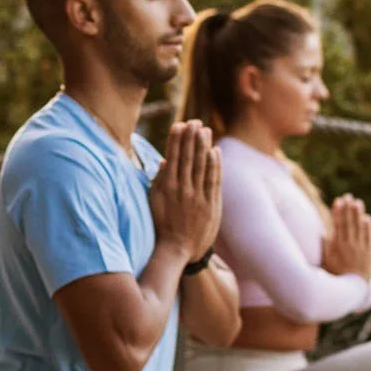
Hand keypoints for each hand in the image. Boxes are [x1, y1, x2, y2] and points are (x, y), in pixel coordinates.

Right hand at [149, 120, 221, 260]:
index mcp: (167, 187)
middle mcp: (183, 189)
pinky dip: (214, 165)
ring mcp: (198, 197)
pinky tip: (215, 151)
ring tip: (205, 130)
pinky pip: (213, 180)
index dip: (176, 140)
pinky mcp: (210, 205)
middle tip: (195, 121)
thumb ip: (160, 181)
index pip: (173, 157)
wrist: (177, 249)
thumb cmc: (162, 224)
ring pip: (201, 166)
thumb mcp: (155, 201)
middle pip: (188, 158)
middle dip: (191, 138)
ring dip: (203, 146)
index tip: (179, 124)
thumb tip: (164, 161)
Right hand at [322, 195, 370, 278]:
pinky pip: (370, 237)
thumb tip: (322, 232)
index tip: (338, 200)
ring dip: (358, 214)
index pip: (338, 225)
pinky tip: (367, 218)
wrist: (352, 290)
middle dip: (348, 209)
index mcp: (337, 247)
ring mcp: (361, 249)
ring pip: (360, 228)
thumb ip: (325, 246)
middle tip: (348, 196)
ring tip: (357, 202)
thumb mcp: (326, 262)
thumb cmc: (336, 276)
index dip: (338, 211)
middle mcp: (349, 246)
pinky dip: (368, 227)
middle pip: (349, 223)